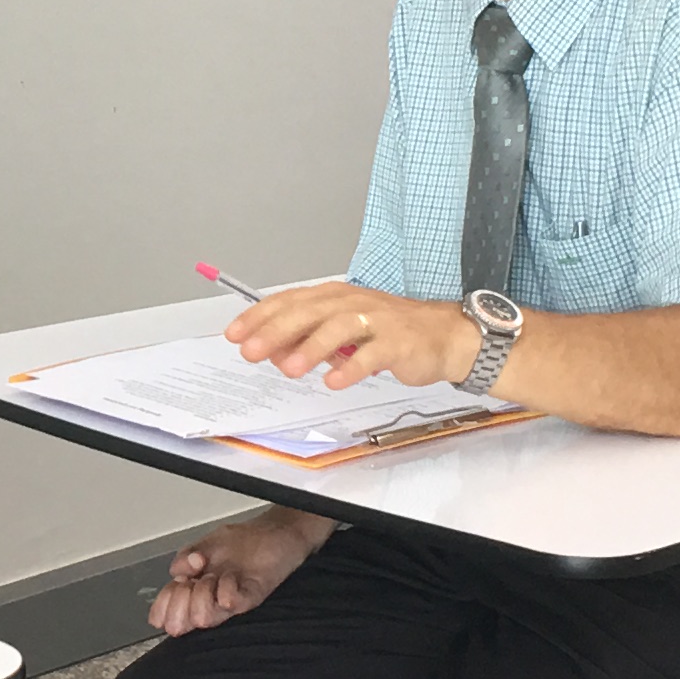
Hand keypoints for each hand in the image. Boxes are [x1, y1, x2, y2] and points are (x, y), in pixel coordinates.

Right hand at [149, 508, 331, 635]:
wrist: (281, 531)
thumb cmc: (248, 540)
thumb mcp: (208, 543)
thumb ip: (186, 556)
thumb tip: (176, 571)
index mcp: (196, 586)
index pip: (170, 607)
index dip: (163, 607)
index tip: (167, 596)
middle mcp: (212, 598)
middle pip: (186, 617)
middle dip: (181, 602)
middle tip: (189, 585)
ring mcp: (232, 599)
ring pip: (207, 616)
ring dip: (203, 597)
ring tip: (211, 578)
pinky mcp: (253, 595)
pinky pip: (234, 604)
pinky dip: (226, 592)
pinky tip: (228, 579)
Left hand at [225, 283, 479, 393]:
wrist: (444, 337)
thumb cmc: (389, 333)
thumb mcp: (342, 334)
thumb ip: (307, 340)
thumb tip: (269, 351)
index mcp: (335, 297)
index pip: (290, 301)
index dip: (260, 316)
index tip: (235, 333)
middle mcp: (353, 302)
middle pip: (309, 311)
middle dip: (276, 331)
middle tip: (250, 351)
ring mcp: (377, 320)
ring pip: (338, 328)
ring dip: (311, 348)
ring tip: (288, 369)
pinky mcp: (398, 342)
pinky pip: (372, 354)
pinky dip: (352, 368)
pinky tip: (334, 381)